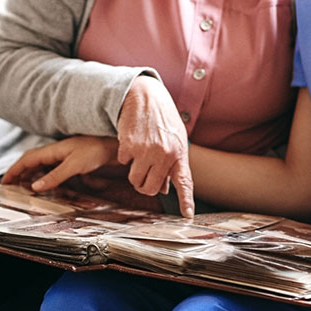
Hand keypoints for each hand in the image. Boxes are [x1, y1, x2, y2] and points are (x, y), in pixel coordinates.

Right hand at [2, 136, 119, 192]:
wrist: (115, 145)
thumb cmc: (96, 150)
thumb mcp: (74, 165)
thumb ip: (55, 176)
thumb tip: (34, 186)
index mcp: (52, 151)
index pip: (26, 160)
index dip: (14, 171)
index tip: (4, 182)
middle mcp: (56, 153)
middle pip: (32, 163)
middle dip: (21, 174)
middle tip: (11, 187)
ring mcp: (64, 158)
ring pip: (43, 168)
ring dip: (34, 178)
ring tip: (26, 189)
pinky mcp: (74, 163)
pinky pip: (57, 172)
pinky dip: (50, 180)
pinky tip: (50, 187)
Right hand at [116, 76, 193, 216]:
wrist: (144, 95)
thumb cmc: (161, 118)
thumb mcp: (173, 139)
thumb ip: (171, 164)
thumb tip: (164, 190)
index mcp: (178, 153)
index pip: (184, 182)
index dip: (186, 200)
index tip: (188, 215)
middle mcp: (164, 154)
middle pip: (150, 188)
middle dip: (144, 185)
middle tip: (144, 175)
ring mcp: (146, 150)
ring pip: (134, 180)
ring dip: (133, 173)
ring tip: (138, 156)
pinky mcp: (129, 145)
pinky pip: (122, 162)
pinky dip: (124, 156)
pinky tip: (131, 141)